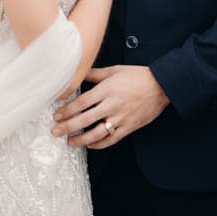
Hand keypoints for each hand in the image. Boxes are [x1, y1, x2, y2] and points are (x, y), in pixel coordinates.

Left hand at [51, 65, 169, 147]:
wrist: (161, 85)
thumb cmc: (137, 76)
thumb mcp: (114, 70)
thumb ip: (95, 74)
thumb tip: (79, 72)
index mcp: (106, 90)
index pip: (81, 103)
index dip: (66, 110)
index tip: (56, 115)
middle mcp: (111, 105)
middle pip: (84, 119)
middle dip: (67, 127)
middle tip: (55, 131)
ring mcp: (120, 118)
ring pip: (96, 133)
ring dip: (81, 139)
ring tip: (70, 142)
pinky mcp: (129, 127)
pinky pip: (111, 139)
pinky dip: (99, 144)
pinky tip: (90, 145)